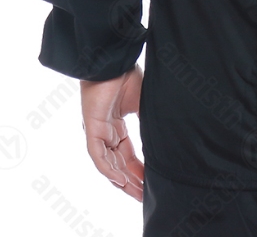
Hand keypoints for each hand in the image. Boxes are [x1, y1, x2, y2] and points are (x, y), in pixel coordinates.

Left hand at [80, 64, 144, 201]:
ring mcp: (98, 132)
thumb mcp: (143, 103)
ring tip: (137, 193)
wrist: (113, 60)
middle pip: (119, 164)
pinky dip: (109, 170)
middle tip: (145, 196)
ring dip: (122, 181)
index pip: (128, 155)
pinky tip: (121, 180)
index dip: (139, 170)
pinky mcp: (91, 129)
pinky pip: (98, 156)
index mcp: (117, 126)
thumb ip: (148, 122)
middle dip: (132, 181)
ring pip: (108, 165)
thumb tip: (164, 137)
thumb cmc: (126, 74)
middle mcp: (106, 132)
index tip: (151, 182)